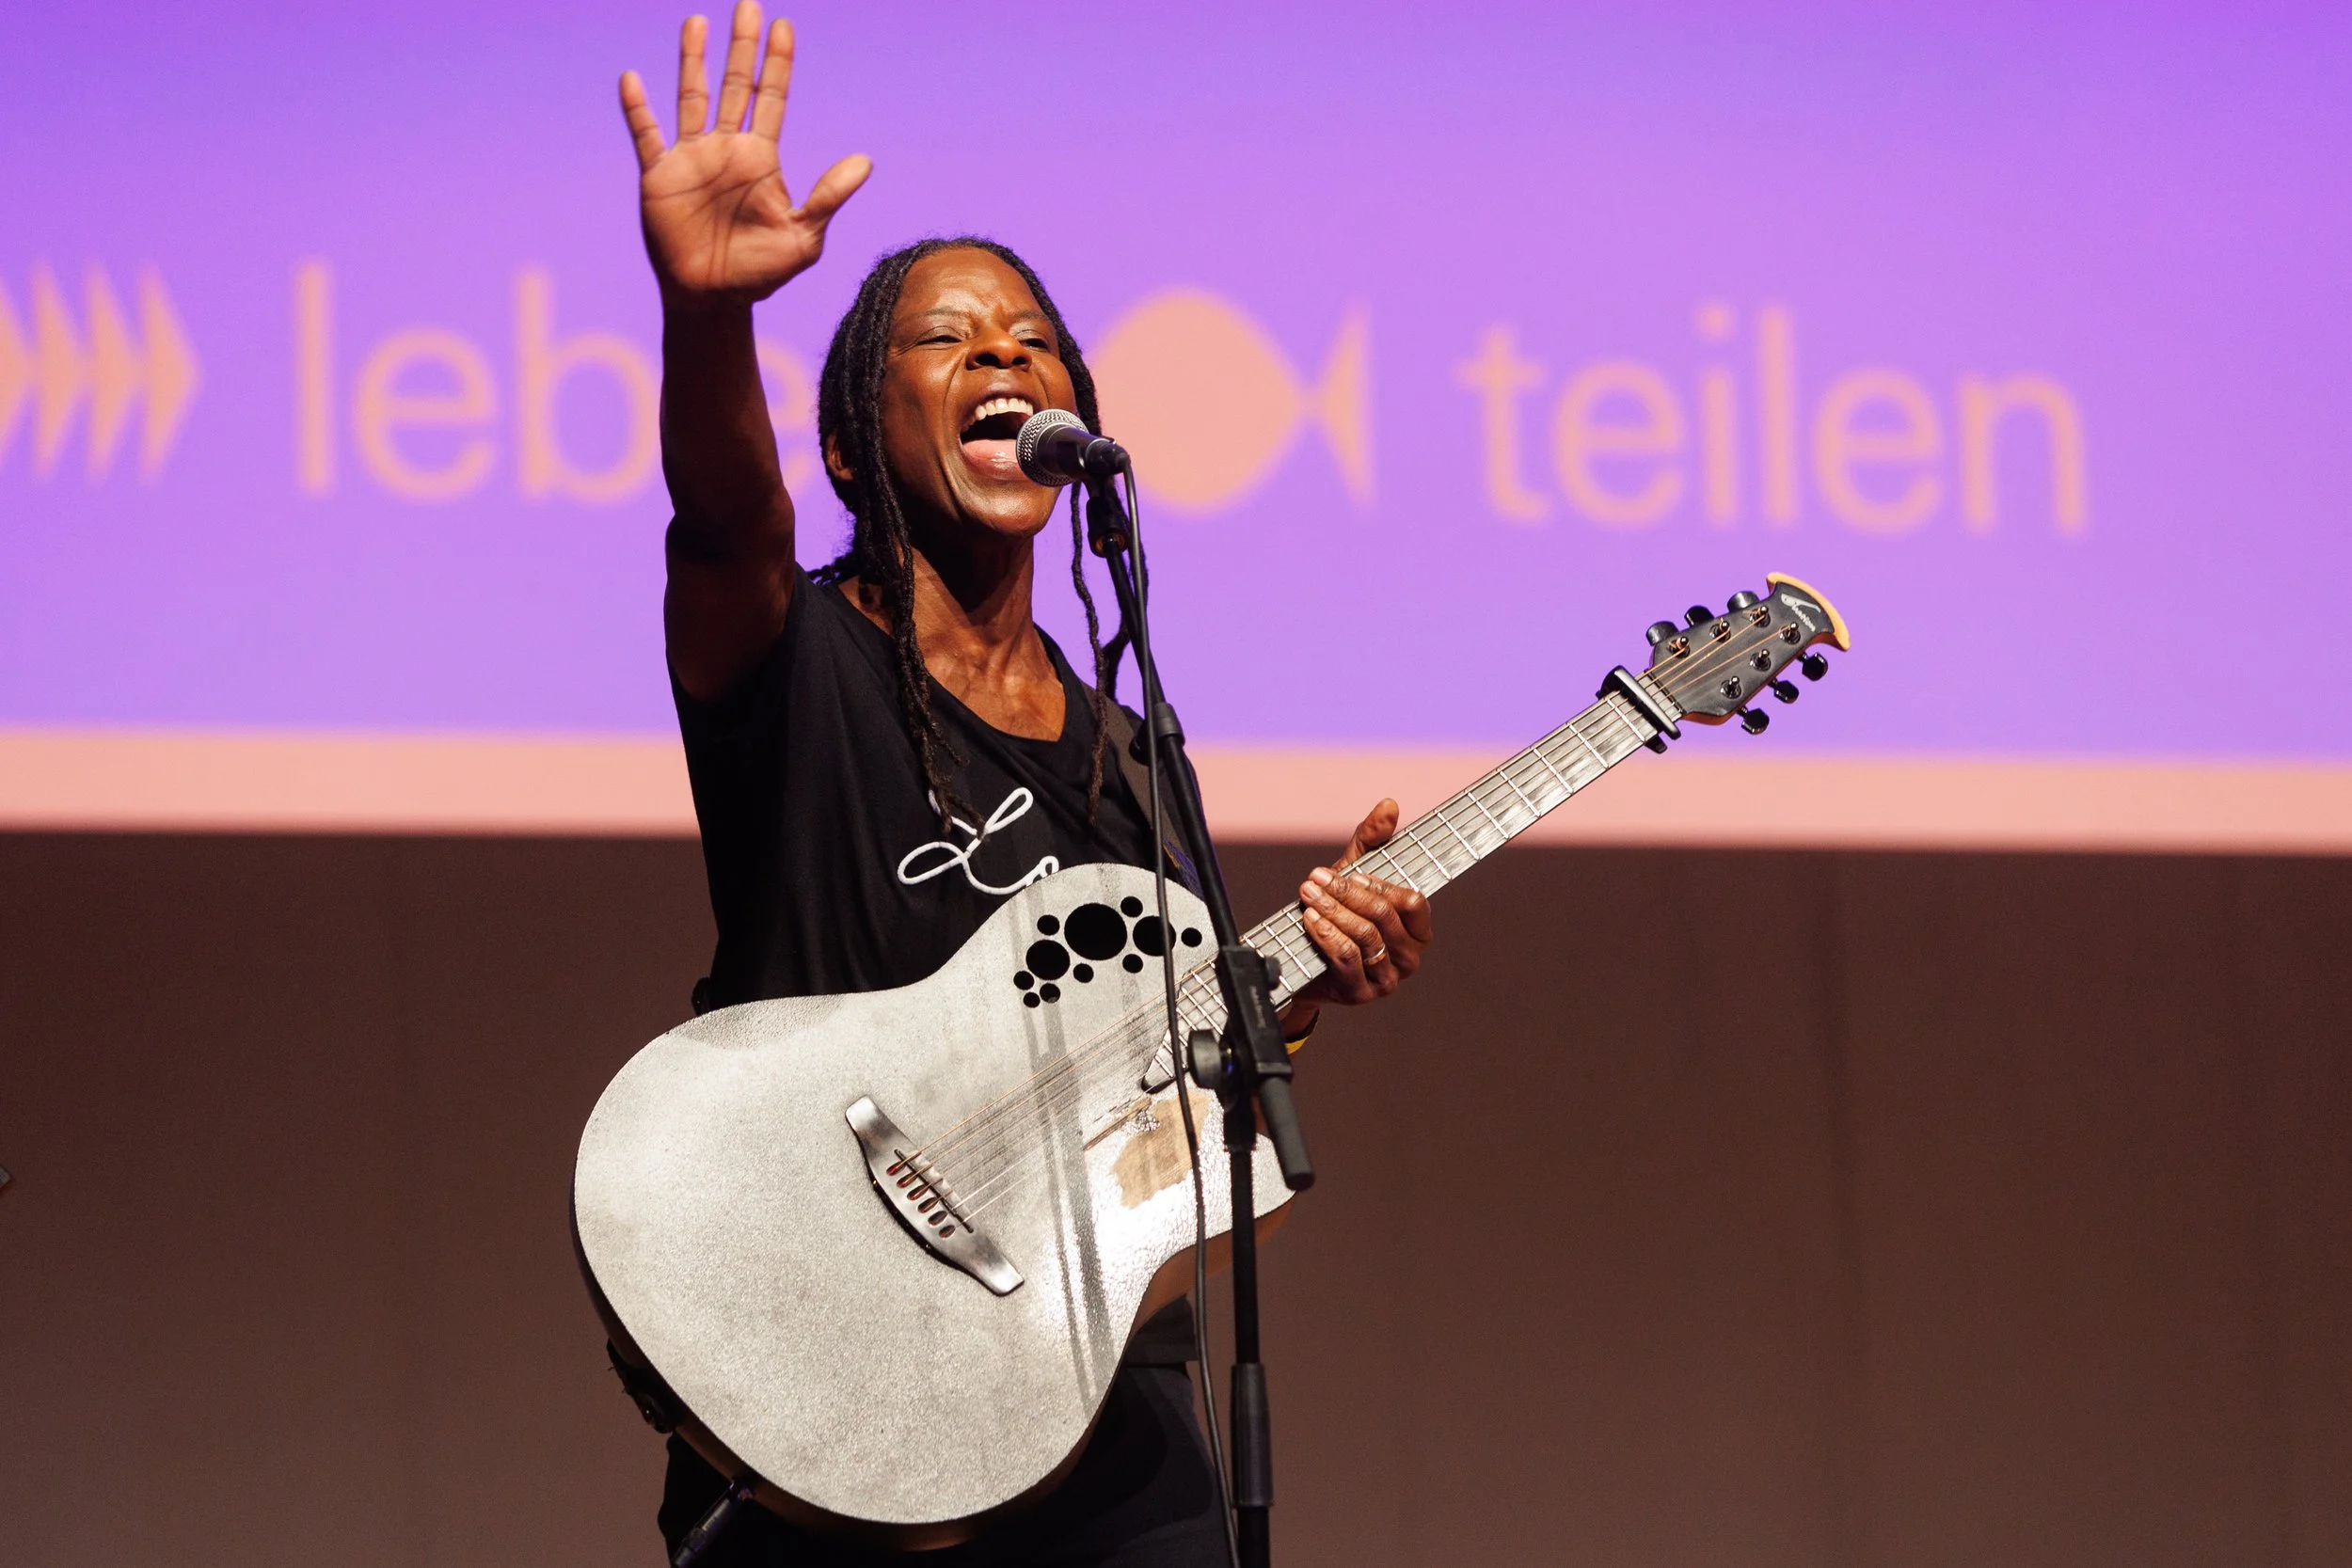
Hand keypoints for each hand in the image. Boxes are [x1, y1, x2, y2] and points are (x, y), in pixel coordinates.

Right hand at [621, 4, 871, 305]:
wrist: (713, 300)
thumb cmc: (761, 274)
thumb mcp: (804, 237)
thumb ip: (828, 197)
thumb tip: (865, 162)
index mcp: (761, 159)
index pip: (772, 99)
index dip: (777, 64)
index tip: (783, 26)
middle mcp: (727, 150)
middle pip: (736, 86)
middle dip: (742, 47)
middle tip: (749, 5)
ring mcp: (692, 159)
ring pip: (692, 97)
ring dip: (693, 61)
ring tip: (696, 22)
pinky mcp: (659, 176)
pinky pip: (646, 135)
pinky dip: (637, 109)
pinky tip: (632, 79)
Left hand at [1280, 799, 1432, 1033]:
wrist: (1304, 960)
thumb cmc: (1339, 912)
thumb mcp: (1354, 872)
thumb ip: (1372, 840)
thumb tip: (1389, 805)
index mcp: (1418, 928)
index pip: (1411, 902)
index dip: (1381, 885)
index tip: (1352, 871)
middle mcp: (1410, 956)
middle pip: (1384, 916)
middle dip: (1347, 893)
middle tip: (1316, 877)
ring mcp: (1388, 979)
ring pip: (1365, 936)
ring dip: (1333, 911)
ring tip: (1309, 894)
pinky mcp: (1362, 993)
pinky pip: (1348, 959)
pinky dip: (1327, 935)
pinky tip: (1311, 920)